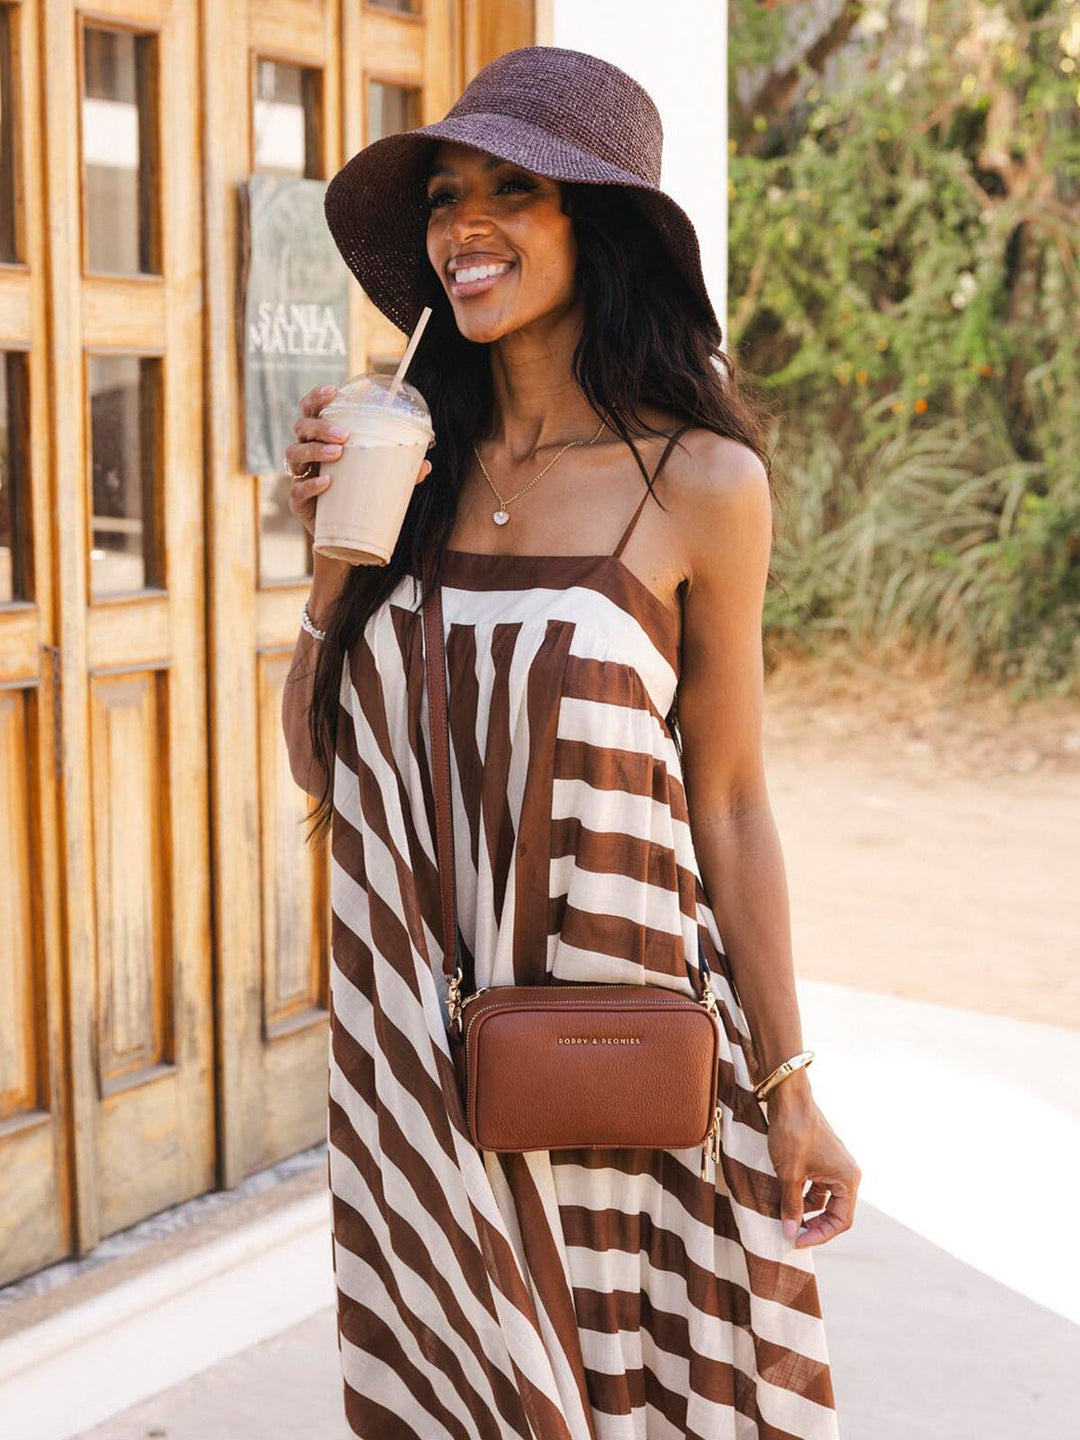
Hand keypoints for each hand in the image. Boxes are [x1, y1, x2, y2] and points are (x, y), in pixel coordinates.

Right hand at [285, 383, 431, 537]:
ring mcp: (299, 476)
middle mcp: (306, 452)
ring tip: (337, 453)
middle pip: (301, 428)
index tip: (332, 391)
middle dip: (321, 426)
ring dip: (315, 449)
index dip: (316, 398)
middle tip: (344, 434)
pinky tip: (326, 482)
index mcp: (321, 438)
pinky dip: (310, 484)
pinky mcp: (297, 501)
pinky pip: (297, 489)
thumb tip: (426, 466)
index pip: (311, 410)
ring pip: (294, 453)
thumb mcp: (378, 479)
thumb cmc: (358, 495)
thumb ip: (399, 471)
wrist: (343, 536)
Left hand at [764, 1074, 860, 1247]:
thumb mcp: (789, 1174)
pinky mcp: (823, 1157)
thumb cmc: (792, 1133)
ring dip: (807, 1210)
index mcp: (848, 1179)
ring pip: (825, 1199)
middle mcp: (847, 1172)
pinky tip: (786, 1198)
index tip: (797, 1241)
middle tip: (792, 1235)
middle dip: (815, 1225)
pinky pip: (818, 1185)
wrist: (788, 1097)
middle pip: (836, 1212)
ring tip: (785, 1218)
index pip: (841, 1221)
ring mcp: (835, 1164)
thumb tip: (790, 1234)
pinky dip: (804, 1194)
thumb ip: (791, 1206)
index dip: (820, 1235)